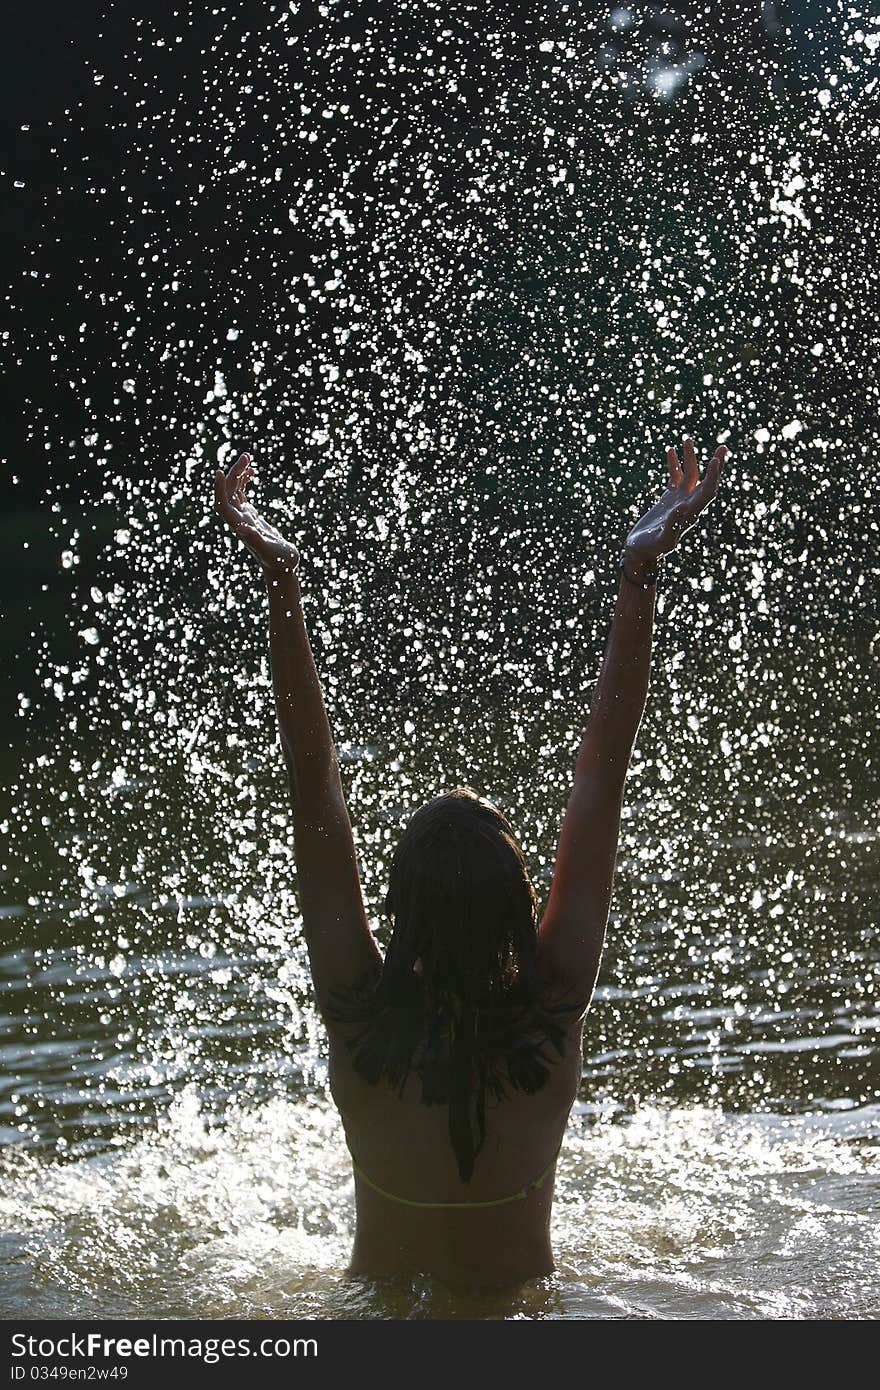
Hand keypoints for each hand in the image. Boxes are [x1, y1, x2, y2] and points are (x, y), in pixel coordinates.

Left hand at [214, 452, 299, 573]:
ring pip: (234, 491)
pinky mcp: (250, 516)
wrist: (282, 568)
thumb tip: (241, 529)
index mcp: (240, 526)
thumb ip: (255, 540)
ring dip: (239, 474)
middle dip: (234, 473)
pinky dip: (245, 481)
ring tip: (248, 458)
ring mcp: (243, 517)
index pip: (222, 505)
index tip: (220, 471)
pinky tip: (253, 473)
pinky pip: (242, 494)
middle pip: (229, 493)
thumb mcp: (270, 551)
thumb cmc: (279, 562)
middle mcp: (238, 520)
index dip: (219, 489)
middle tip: (247, 456)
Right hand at [625, 437, 726, 565]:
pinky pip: (675, 477)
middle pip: (706, 481)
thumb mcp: (662, 539)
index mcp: (691, 513)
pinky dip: (674, 465)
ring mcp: (680, 500)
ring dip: (690, 458)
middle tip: (723, 447)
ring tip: (687, 440)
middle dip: (715, 465)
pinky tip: (670, 450)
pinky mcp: (669, 499)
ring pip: (690, 475)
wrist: (641, 552)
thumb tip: (683, 508)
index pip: (708, 491)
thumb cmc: (652, 548)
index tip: (715, 460)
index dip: (713, 476)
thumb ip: (673, 525)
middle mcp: (689, 505)